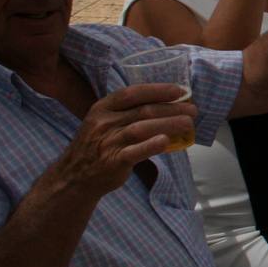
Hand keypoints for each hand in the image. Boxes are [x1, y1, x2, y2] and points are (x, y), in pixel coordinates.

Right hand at [50, 84, 198, 198]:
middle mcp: (104, 122)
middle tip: (193, 110)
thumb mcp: (105, 122)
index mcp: (103, 108)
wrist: (74, 176)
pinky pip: (134, 152)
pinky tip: (166, 141)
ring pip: (142, 128)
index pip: (133, 93)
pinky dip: (151, 145)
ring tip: (189, 123)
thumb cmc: (98, 145)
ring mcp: (108, 142)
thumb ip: (129, 112)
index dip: (158, 90)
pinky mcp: (113, 161)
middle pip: (143, 110)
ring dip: (169, 124)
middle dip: (172, 108)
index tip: (180, 90)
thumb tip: (168, 104)